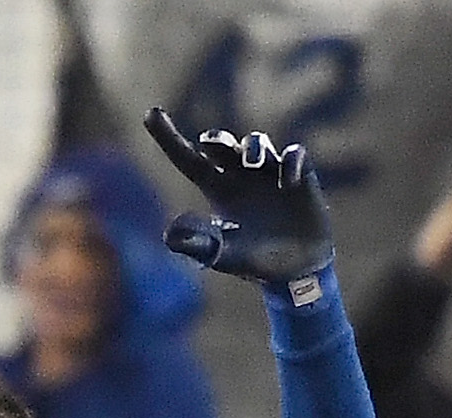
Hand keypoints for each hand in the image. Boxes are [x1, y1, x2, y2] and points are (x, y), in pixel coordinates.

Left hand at [147, 109, 336, 285]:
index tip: (151, 113)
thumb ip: (201, 247)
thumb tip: (170, 235)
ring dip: (252, 148)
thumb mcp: (226, 258)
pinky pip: (294, 155)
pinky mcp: (300, 175)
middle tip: (210, 145)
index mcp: (216, 190)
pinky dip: (291, 162)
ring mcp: (269, 172)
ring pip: (255, 144)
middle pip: (220, 145)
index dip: (169, 138)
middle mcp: (239, 175)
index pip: (188, 160)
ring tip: (255, 161)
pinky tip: (288, 182)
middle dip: (216, 141)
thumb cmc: (256, 263)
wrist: (298, 270)